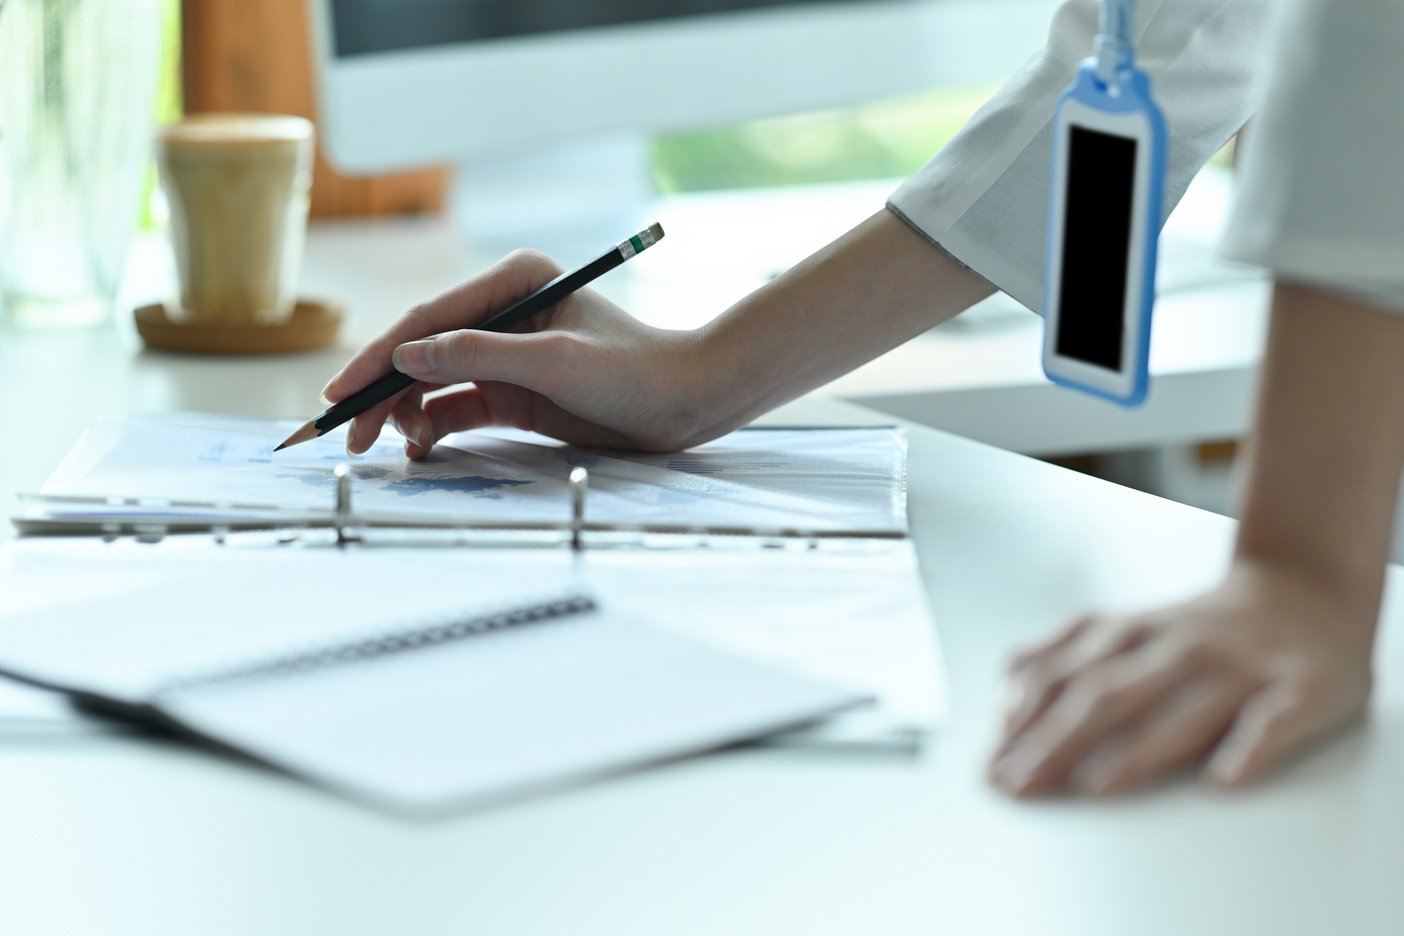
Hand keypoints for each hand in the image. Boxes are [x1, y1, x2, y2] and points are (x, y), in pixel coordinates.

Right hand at [322, 249, 715, 456]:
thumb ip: (481, 356)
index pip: (430, 318)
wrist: (686, 403)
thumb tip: (407, 356)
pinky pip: (458, 407)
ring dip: (405, 412)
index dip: (381, 356)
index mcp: (515, 279)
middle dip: (383, 390)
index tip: (344, 391)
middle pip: (423, 350)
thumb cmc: (635, 370)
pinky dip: (434, 427)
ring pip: (434, 382)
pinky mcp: (514, 392)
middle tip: (348, 432)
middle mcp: (505, 310)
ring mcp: (507, 353)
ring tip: (388, 445)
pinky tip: (420, 447)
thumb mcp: (556, 362)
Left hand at [989, 560, 1373, 795]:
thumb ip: (1068, 652)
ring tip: (1095, 784)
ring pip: (1182, 708)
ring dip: (1135, 749)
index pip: (1067, 676)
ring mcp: (1239, 666)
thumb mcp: (1127, 628)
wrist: (1306, 591)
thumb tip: (1007, 683)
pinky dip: (1251, 748)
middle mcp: (1179, 644)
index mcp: (1131, 632)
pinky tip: (1225, 777)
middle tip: (1020, 783)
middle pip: (1111, 693)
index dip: (1026, 718)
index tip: (993, 761)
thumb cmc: (1201, 629)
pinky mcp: (1300, 688)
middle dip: (1058, 740)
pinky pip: (1274, 721)